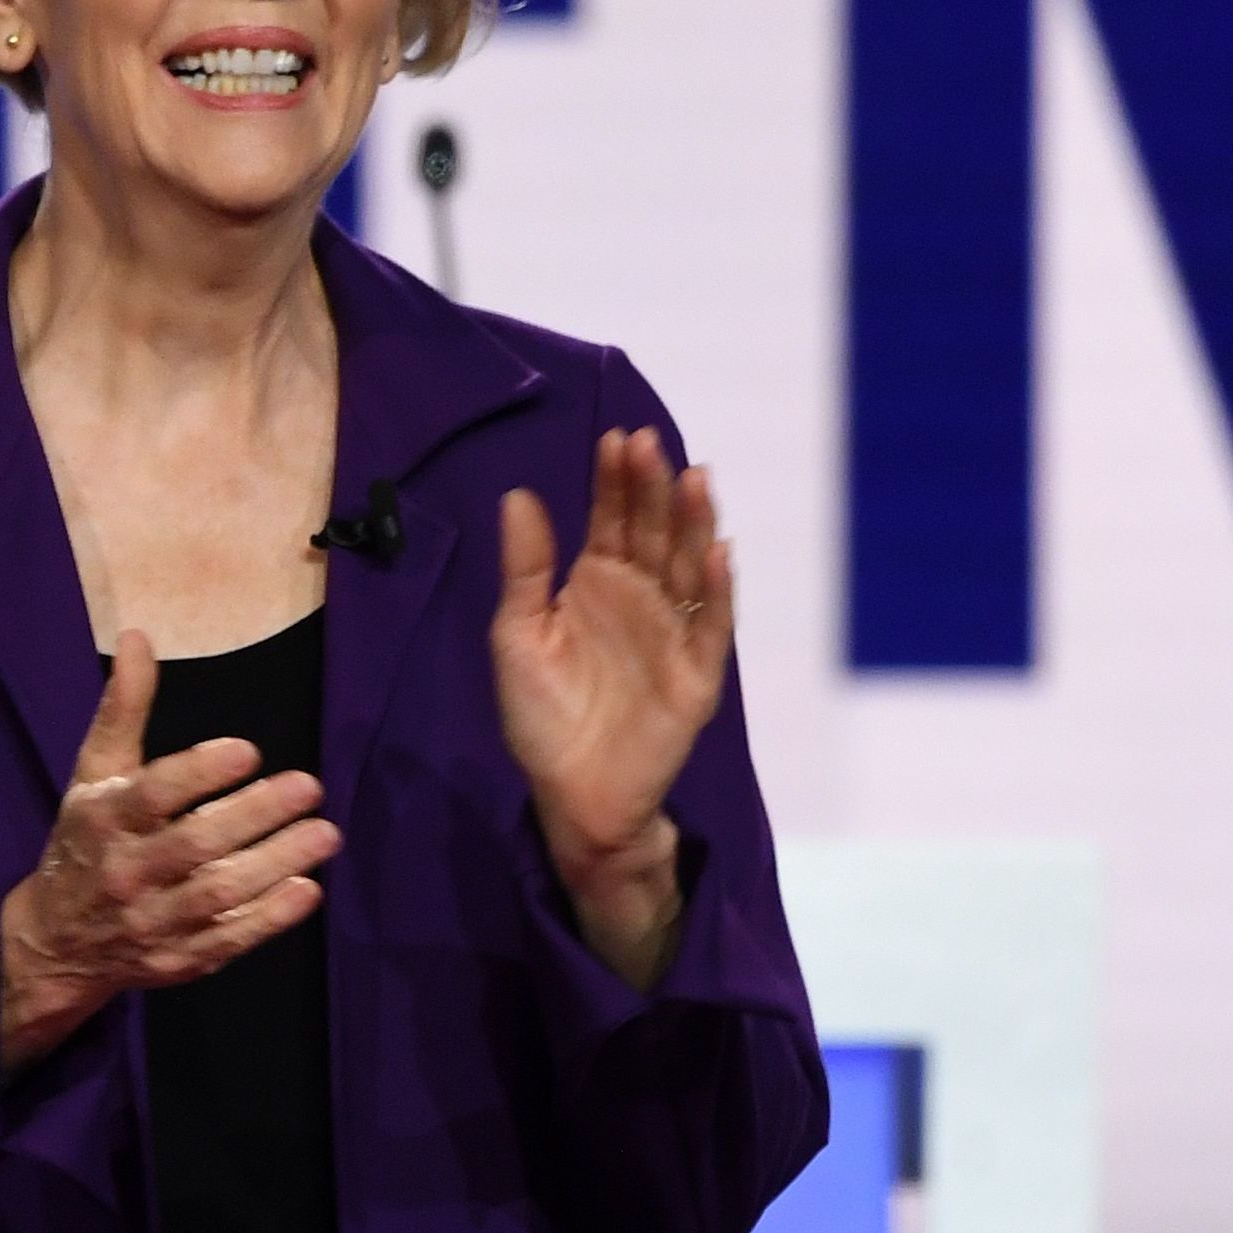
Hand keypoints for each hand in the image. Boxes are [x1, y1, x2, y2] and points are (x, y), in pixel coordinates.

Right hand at [0, 633, 339, 1073]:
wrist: (54, 941)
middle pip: (194, 845)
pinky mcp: (176, 960)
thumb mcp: (94, 773)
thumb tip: (138, 637)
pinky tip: (308, 889)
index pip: (153, 795)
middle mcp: (126, 872)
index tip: (250, 751)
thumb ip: (122, 709)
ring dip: (276, 863)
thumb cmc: (86, 839)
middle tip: (309, 786)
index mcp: (103, 819)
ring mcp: (151, 922)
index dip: (200, 773)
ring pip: (218, 895)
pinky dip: (269, 918)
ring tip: (325, 833)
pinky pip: (227, 940)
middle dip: (256, 815)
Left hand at [491, 427, 731, 989]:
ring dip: (694, 525)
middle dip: (653, 490)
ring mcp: (673, 633)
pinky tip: (715, 553)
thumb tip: (520, 495)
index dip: (616, 482)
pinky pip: (711, 626)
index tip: (617, 440)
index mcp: (598, 583)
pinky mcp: (697, 675)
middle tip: (649, 445)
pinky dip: (715, 591)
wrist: (570, 793)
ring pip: (688, 567)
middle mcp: (642, 598)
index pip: (613, 519)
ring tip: (694, 479)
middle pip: (654, 532)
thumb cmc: (541, 714)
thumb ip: (525, 569)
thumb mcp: (517, 635)